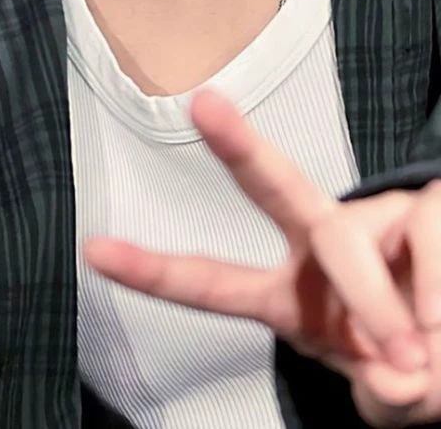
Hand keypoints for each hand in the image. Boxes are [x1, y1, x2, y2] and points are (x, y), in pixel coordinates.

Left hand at [84, 88, 440, 426]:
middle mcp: (328, 244)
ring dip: (382, 314)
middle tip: (203, 104)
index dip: (155, 273)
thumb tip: (400, 375)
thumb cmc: (426, 362)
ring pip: (350, 242)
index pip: (217, 284)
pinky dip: (434, 298)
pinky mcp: (429, 207)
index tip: (95, 250)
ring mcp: (379, 221)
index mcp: (296, 295)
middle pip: (275, 187)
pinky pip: (424, 238)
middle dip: (237, 146)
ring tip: (423, 360)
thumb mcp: (396, 398)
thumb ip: (386, 395)